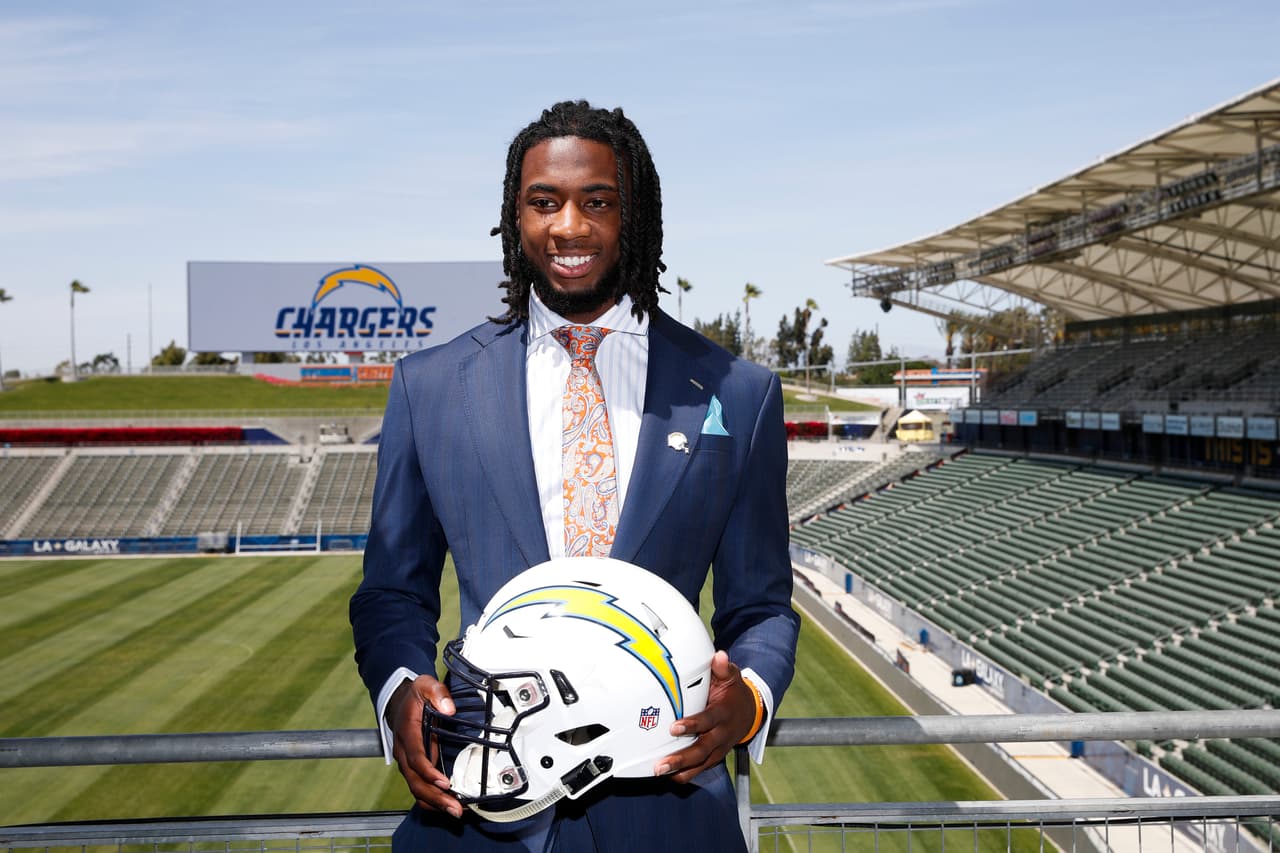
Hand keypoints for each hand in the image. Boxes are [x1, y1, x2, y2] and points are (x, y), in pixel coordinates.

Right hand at [387, 674, 462, 817]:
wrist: (401, 700)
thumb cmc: (415, 695)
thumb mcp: (425, 685)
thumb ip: (437, 693)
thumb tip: (449, 708)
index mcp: (407, 734)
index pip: (415, 758)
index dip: (428, 772)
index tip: (444, 782)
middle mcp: (404, 752)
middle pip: (415, 781)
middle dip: (434, 797)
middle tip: (454, 808)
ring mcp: (408, 762)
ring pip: (417, 788)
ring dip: (435, 803)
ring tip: (456, 811)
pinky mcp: (415, 767)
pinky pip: (421, 787)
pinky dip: (434, 799)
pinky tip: (450, 805)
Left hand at [653, 651, 756, 783]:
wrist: (750, 712)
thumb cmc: (733, 692)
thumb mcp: (732, 677)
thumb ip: (723, 668)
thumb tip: (719, 656)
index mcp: (723, 713)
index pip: (707, 720)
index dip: (692, 725)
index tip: (673, 728)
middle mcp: (722, 734)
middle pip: (702, 748)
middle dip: (682, 757)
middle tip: (662, 763)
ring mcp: (719, 748)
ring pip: (701, 762)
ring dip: (682, 769)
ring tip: (661, 772)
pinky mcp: (715, 756)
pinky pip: (701, 768)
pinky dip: (686, 774)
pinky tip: (669, 776)